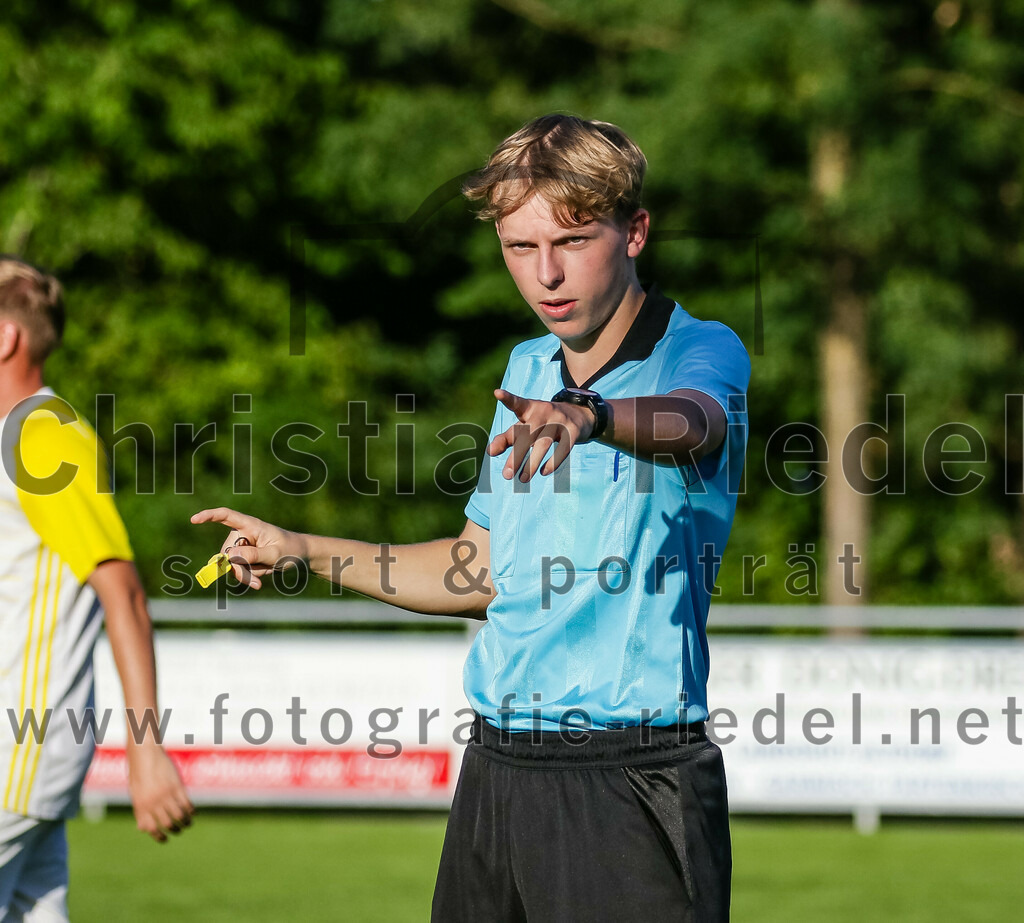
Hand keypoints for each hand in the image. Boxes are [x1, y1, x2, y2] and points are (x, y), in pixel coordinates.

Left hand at [127, 743, 193, 843]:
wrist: (144, 753)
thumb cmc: (138, 773)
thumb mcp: (134, 794)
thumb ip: (140, 812)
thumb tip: (142, 829)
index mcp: (141, 806)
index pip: (151, 828)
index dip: (159, 836)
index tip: (165, 839)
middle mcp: (153, 802)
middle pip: (168, 823)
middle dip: (175, 830)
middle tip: (179, 830)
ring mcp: (166, 794)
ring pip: (180, 815)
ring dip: (186, 822)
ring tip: (188, 823)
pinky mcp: (177, 786)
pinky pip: (186, 803)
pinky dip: (191, 810)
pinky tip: (192, 811)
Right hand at [190, 507, 306, 588]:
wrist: (300, 556)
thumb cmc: (291, 549)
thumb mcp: (276, 554)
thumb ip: (253, 554)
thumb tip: (229, 555)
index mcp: (251, 525)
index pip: (226, 516)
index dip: (209, 516)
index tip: (194, 520)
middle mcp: (242, 534)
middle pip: (227, 553)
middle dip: (239, 569)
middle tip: (257, 581)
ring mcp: (241, 547)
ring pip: (231, 566)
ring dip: (246, 574)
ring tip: (266, 573)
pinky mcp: (243, 558)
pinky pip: (237, 571)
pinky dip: (247, 577)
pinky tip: (259, 582)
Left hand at [487, 389, 595, 481]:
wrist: (578, 413)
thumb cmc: (543, 423)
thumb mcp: (525, 425)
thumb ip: (507, 437)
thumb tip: (489, 452)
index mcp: (530, 408)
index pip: (517, 403)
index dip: (508, 399)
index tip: (498, 394)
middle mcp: (544, 412)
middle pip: (527, 433)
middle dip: (516, 455)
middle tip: (506, 475)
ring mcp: (559, 421)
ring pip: (543, 443)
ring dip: (532, 463)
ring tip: (522, 479)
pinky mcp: (573, 431)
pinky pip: (563, 449)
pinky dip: (553, 462)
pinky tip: (543, 472)